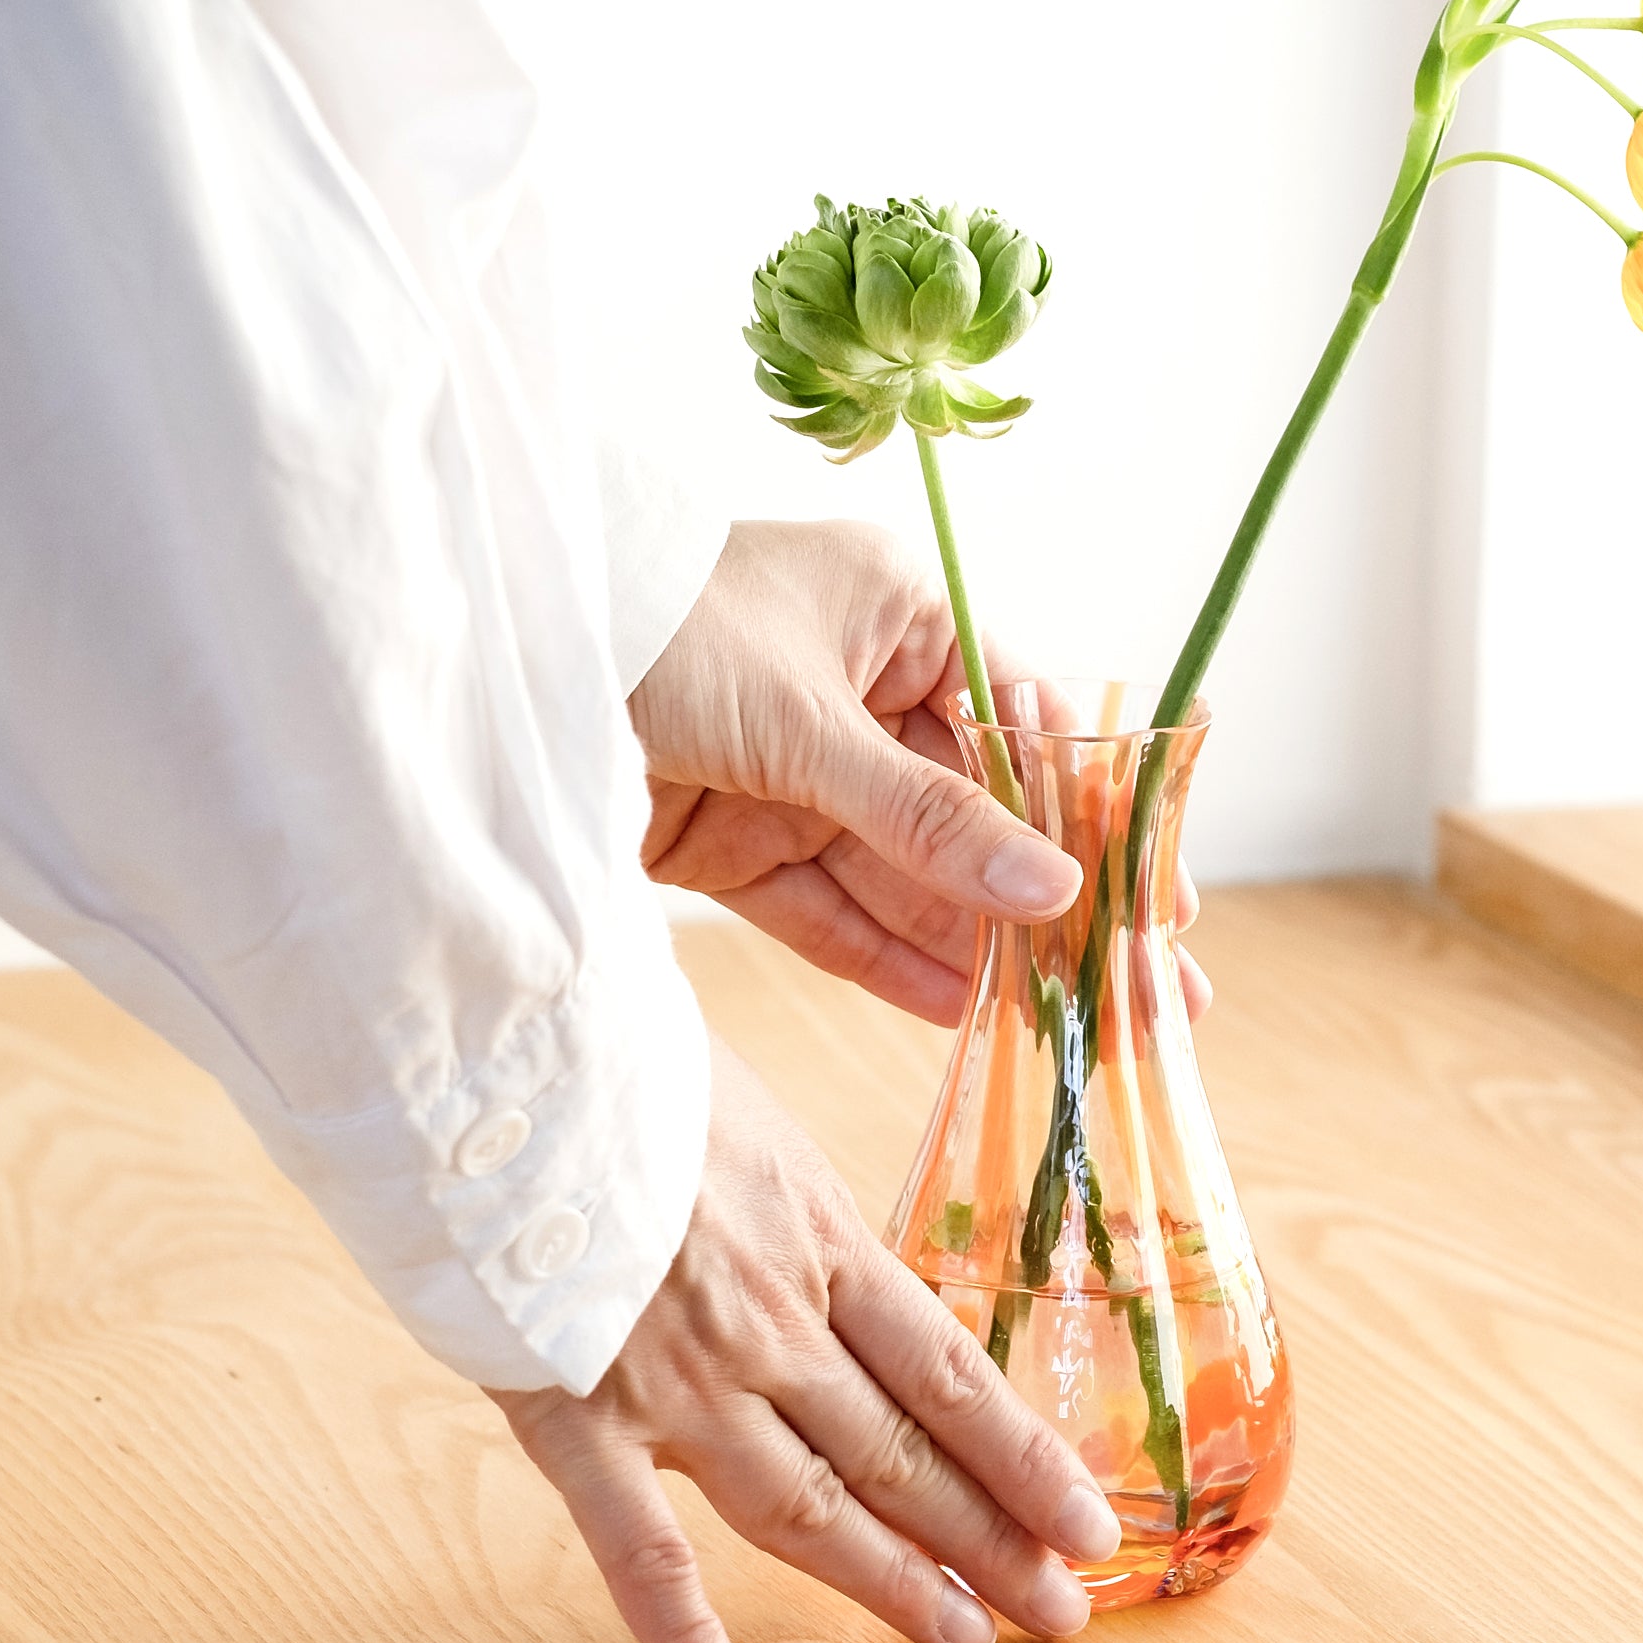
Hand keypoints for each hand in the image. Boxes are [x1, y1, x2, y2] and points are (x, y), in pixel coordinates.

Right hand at [489, 1042, 1122, 1642]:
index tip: (1086, 1515)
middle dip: (989, 1537)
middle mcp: (770, 1325)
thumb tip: (822, 1244)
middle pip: (901, 1455)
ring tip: (969, 1640)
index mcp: (818, 1237)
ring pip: (810, 1512)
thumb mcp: (750, 1112)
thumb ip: (792, 1201)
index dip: (1022, 1454)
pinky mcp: (581, 1422)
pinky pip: (642, 1557)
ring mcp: (680, 1383)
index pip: (947, 1371)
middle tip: (1060, 1608)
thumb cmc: (621, 1060)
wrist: (504, 1057)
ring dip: (895, 1584)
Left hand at [630, 520, 1210, 1024]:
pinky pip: (827, 907)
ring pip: (907, 874)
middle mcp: (858, 693)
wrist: (488, 652)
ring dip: (979, 947)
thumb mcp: (809, 720)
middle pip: (976, 815)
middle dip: (1051, 906)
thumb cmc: (661, 626)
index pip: (1024, 726)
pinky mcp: (732, 838)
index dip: (1093, 818)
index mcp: (899, 617)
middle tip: (1142, 992)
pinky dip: (884, 957)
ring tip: (1065, 1025)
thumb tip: (1054, 887)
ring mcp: (796, 772)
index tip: (1155, 901)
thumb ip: (927, 814)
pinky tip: (961, 1011)